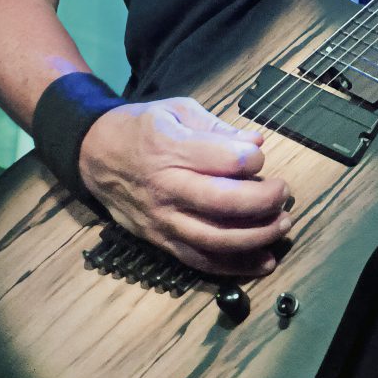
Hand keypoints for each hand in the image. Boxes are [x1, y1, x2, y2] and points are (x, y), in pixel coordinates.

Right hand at [77, 98, 292, 276]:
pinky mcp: (161, 241)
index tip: (259, 158)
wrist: (94, 155)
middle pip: (225, 203)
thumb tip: (257, 142)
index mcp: (170, 148)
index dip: (253, 160)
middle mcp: (166, 187)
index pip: (226, 160)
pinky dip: (235, 267)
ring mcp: (163, 219)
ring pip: (216, 239)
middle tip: (283, 192)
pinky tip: (264, 262)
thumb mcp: (177, 110)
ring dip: (257, 237)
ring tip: (282, 225)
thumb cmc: (141, 129)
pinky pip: (200, 261)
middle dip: (265, 200)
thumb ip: (218, 127)